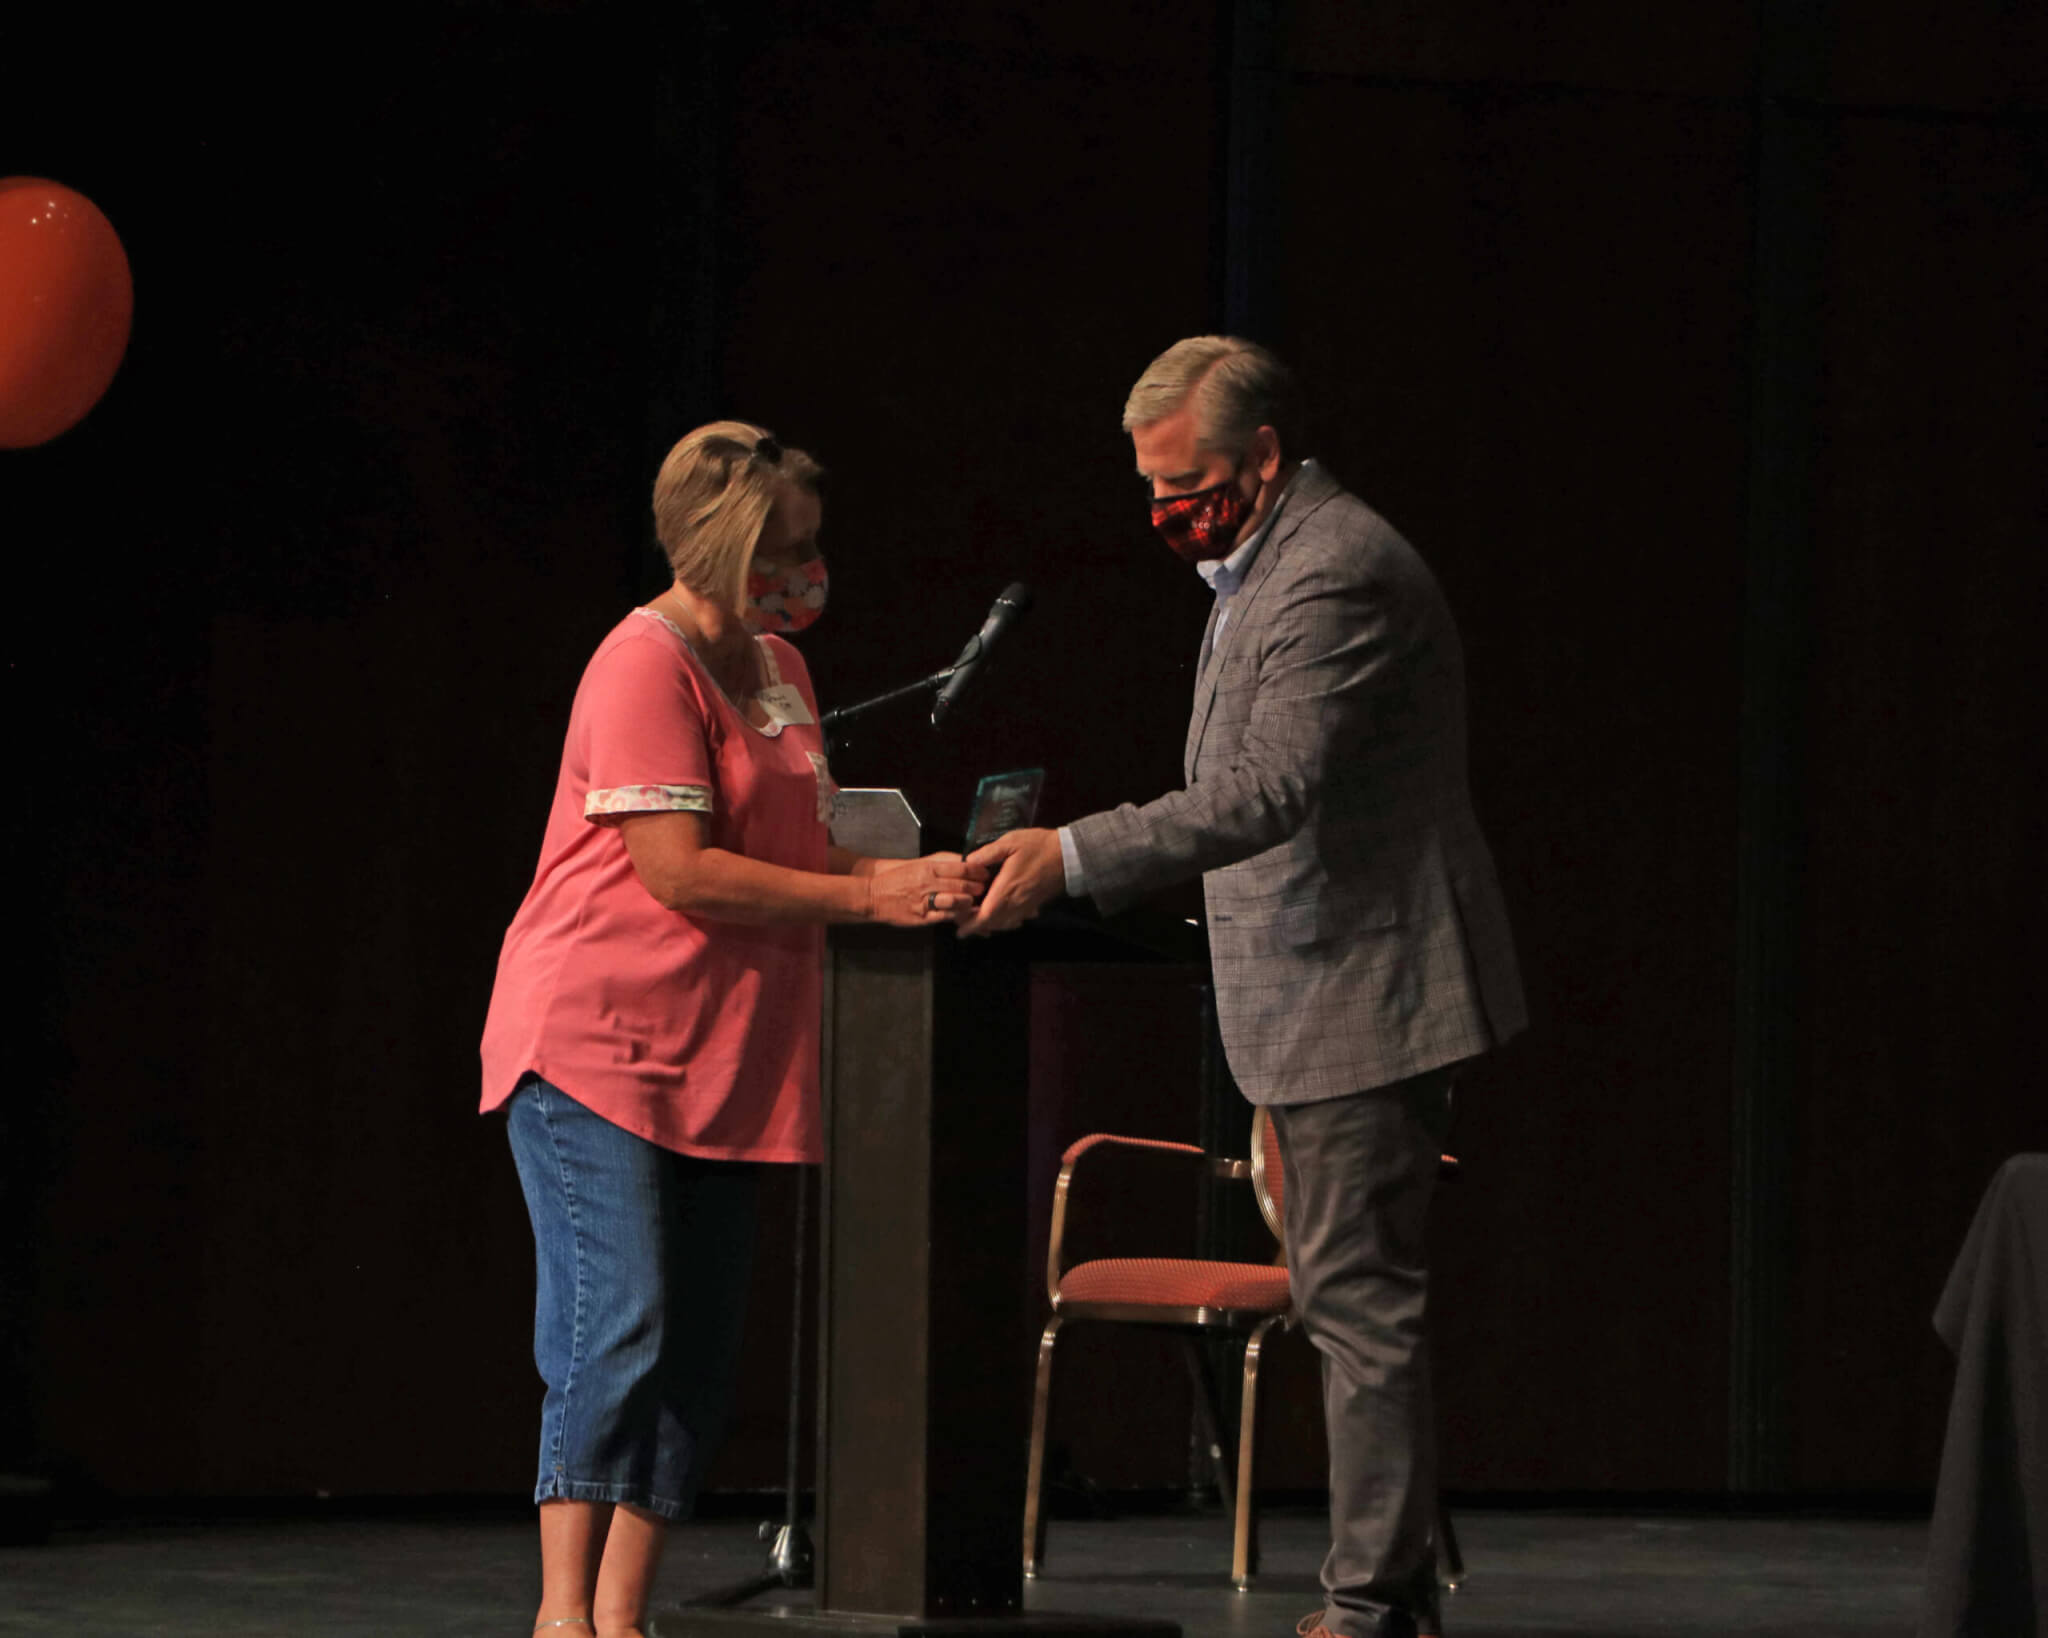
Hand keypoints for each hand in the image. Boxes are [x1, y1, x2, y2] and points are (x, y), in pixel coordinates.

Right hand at [865, 851, 988, 928]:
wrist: (874, 895)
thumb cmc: (898, 878)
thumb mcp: (919, 864)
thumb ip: (941, 862)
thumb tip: (963, 860)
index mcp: (929, 868)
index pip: (962, 867)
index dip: (978, 871)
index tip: (985, 873)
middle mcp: (928, 883)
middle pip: (962, 885)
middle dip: (978, 887)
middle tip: (985, 889)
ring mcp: (925, 901)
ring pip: (956, 901)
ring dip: (970, 902)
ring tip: (975, 902)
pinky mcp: (922, 917)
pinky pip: (946, 916)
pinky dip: (958, 916)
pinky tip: (964, 915)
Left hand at [959, 828, 1064, 935]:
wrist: (1069, 855)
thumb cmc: (1039, 846)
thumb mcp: (1010, 842)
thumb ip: (988, 853)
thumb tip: (968, 861)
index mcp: (1007, 888)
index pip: (985, 915)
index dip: (971, 926)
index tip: (960, 932)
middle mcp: (1016, 902)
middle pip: (993, 923)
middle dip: (977, 926)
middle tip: (963, 923)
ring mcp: (1026, 905)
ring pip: (1005, 924)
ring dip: (990, 924)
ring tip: (978, 920)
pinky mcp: (1034, 904)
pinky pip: (1016, 919)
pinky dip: (1004, 921)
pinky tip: (999, 913)